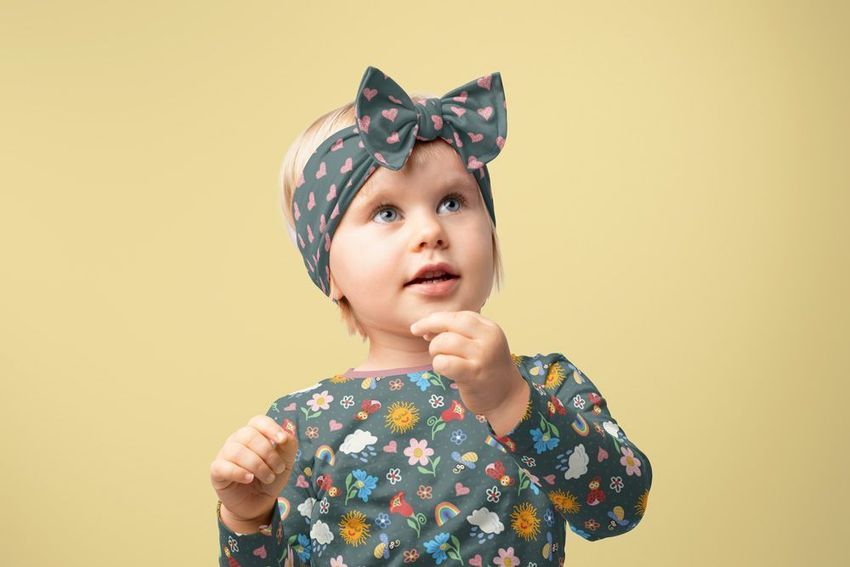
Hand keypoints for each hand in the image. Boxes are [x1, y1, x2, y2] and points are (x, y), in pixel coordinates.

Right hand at [210, 415, 298, 524]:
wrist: (258, 503)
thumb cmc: (270, 477)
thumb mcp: (286, 462)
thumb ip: (289, 446)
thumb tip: (286, 435)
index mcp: (254, 433)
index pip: (258, 421)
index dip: (270, 428)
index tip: (282, 440)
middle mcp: (237, 440)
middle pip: (248, 435)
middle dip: (268, 453)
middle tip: (278, 469)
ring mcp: (225, 454)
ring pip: (237, 451)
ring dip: (257, 465)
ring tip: (268, 477)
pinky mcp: (217, 471)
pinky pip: (223, 467)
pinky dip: (238, 472)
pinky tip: (249, 479)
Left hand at [409, 311, 527, 427]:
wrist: (506, 395)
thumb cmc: (486, 368)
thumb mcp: (480, 343)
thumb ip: (459, 332)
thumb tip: (426, 328)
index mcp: (489, 328)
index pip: (457, 315)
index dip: (436, 319)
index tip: (423, 327)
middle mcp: (488, 339)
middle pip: (449, 323)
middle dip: (429, 328)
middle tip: (426, 341)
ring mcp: (482, 356)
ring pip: (444, 342)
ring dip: (435, 351)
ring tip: (442, 359)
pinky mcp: (474, 375)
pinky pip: (444, 363)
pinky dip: (438, 365)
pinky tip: (444, 370)